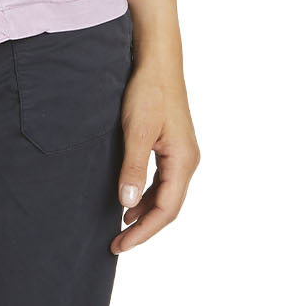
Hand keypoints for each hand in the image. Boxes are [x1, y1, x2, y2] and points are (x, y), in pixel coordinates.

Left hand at [111, 48, 199, 252]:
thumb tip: (126, 204)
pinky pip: (163, 182)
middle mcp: (188, 161)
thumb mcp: (136, 131)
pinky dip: (146, 197)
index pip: (166, 210)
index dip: (143, 232)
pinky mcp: (173, 147)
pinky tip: (129, 203)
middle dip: (143, 228)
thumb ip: (133, 168)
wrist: (157, 61)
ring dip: (144, 214)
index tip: (120, 244)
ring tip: (120, 228)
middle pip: (169, 207)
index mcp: (183, 161)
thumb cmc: (148, 91)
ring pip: (166, 196)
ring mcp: (182, 154)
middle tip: (116, 244)